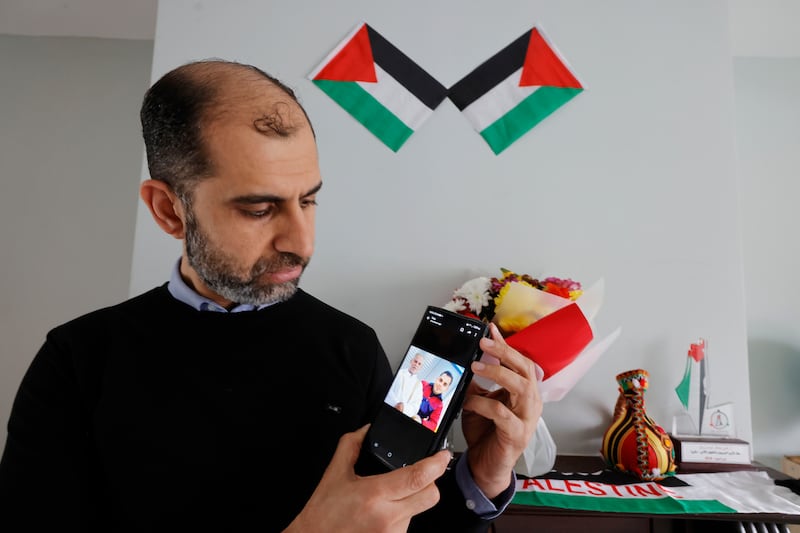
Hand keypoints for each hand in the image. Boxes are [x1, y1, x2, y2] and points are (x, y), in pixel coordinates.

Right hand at [284, 425, 450, 532]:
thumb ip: (351, 446)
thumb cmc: (322, 516)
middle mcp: (387, 517)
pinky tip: (381, 514)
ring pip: (419, 510)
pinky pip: (408, 525)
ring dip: (410, 501)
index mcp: (374, 495)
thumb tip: (366, 430)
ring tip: (385, 501)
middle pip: (430, 496)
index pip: (417, 477)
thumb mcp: (334, 475)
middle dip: (430, 482)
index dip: (436, 464)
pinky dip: (400, 516)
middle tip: (418, 475)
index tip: (442, 456)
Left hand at [461, 323, 542, 497]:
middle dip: (504, 352)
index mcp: (525, 392)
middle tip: (484, 343)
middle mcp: (531, 402)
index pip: (520, 361)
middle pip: (525, 369)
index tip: (490, 329)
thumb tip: (469, 359)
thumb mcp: (480, 401)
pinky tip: (470, 401)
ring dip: (497, 373)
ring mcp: (527, 419)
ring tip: (476, 366)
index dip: (506, 345)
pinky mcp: (516, 435)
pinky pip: (502, 413)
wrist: (486, 466)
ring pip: (520, 387)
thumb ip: (478, 382)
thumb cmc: (487, 432)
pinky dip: (483, 404)